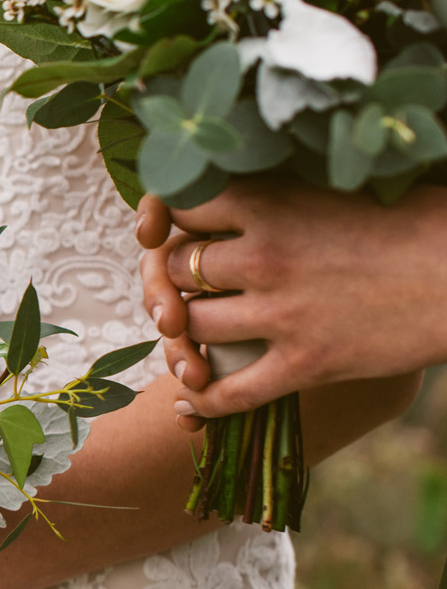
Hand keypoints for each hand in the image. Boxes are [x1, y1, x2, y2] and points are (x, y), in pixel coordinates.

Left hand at [137, 183, 446, 422]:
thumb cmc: (417, 222)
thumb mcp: (339, 188)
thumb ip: (280, 196)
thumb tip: (233, 201)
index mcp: (272, 205)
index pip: (181, 207)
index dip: (171, 220)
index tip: (177, 230)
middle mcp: (265, 258)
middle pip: (174, 269)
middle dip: (170, 278)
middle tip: (182, 288)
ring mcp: (281, 314)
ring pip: (191, 327)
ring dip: (184, 334)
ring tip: (189, 336)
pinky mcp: (305, 364)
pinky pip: (229, 391)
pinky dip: (203, 399)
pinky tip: (191, 400)